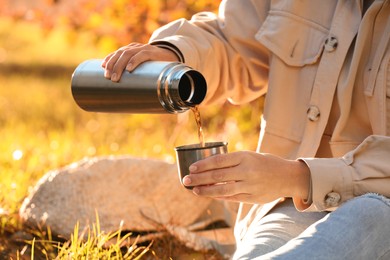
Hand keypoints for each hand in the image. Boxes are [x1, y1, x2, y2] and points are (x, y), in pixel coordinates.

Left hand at [101, 43, 179, 81]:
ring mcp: (143, 49)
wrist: (172, 56)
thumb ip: (134, 72)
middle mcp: (135, 48)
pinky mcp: (152, 53)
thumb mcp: (142, 67)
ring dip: (119, 66)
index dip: (109, 59)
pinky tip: (129, 69)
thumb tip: (124, 89)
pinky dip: (134, 62)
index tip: (103, 69)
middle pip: (120, 54)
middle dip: (112, 65)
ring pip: (127, 54)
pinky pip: (141, 55)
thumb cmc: (155, 65)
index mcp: (131, 49)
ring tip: (116, 77)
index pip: (117, 53)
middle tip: (108, 77)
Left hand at [183, 151, 309, 203]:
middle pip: (218, 175)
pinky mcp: (253, 197)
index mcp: (245, 157)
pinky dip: (219, 197)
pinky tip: (210, 195)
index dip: (203, 165)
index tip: (191, 168)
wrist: (288, 176)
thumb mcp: (250, 156)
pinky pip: (232, 198)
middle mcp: (247, 171)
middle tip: (185, 180)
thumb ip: (232, 162)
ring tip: (194, 190)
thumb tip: (209, 167)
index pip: (219, 161)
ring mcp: (250, 185)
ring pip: (223, 189)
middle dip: (199, 178)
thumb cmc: (265, 163)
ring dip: (206, 190)